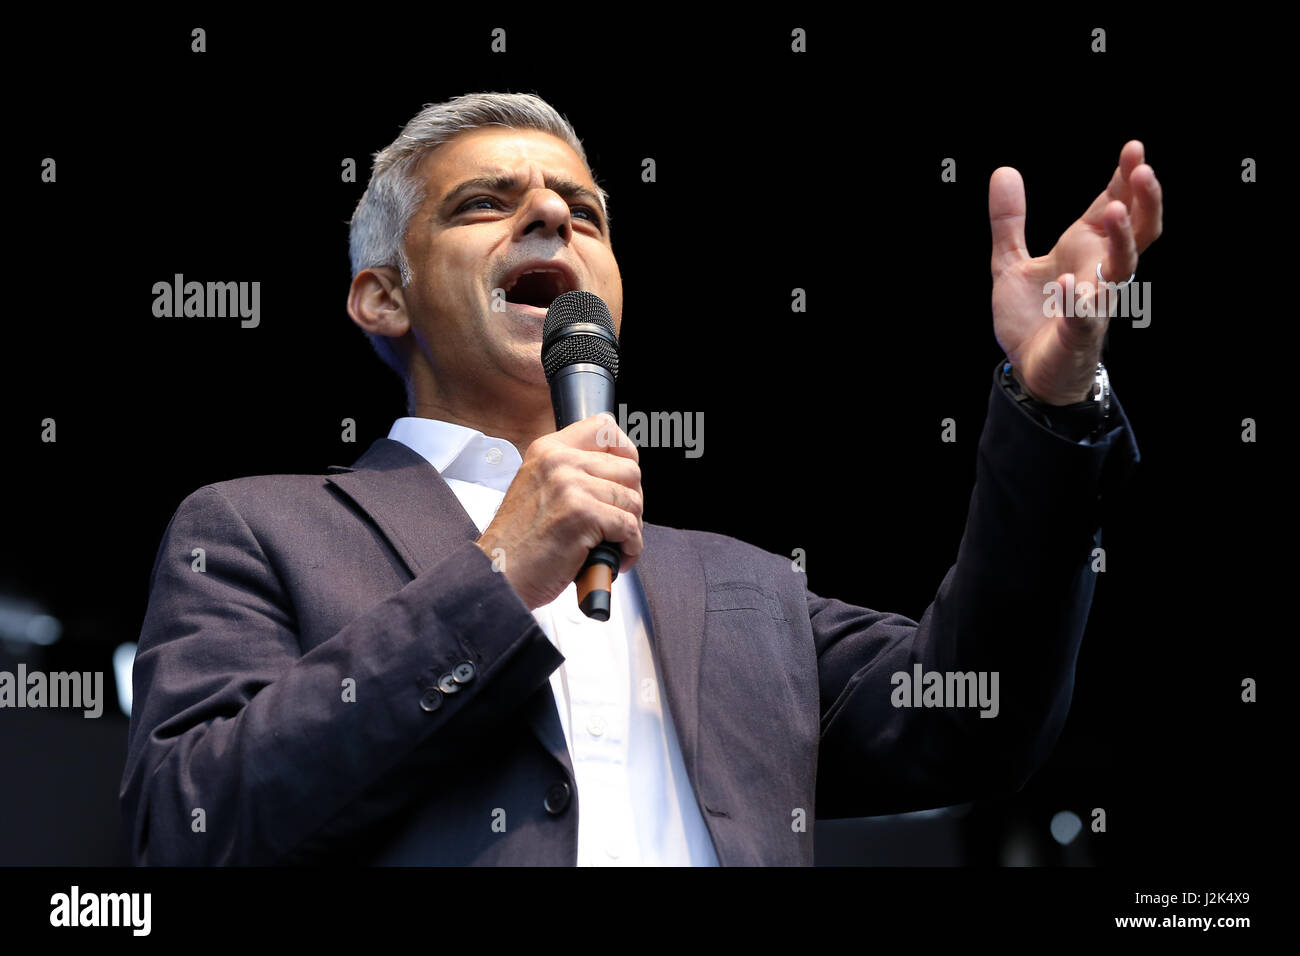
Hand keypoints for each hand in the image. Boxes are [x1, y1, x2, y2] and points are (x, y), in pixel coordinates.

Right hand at [476, 413, 643, 610]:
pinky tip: (615, 559)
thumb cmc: (520, 544)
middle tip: (619, 527)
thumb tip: (618, 477)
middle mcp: (559, 461)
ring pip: (633, 500)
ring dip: (632, 530)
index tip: (625, 480)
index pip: (604, 428)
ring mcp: (570, 485)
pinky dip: (631, 548)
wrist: (498, 575)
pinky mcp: (582, 514)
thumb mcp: (539, 489)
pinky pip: (629, 527)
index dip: (626, 453)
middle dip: (632, 502)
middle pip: (629, 469)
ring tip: (615, 546)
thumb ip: (571, 474)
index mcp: (548, 450)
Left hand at [989, 140, 1163, 404]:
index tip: (1133, 147)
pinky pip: (1082, 318)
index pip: (1113, 206)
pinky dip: (1076, 302)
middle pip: (1137, 233)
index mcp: (1084, 250)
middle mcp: (1097, 272)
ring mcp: (1092, 303)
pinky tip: (1067, 285)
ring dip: (1121, 241)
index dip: (1124, 178)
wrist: (1032, 370)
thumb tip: (1003, 170)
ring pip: (1121, 270)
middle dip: (1143, 202)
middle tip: (1143, 169)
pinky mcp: (1076, 334)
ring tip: (1113, 210)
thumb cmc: (1033, 315)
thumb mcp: (1009, 262)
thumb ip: (1008, 221)